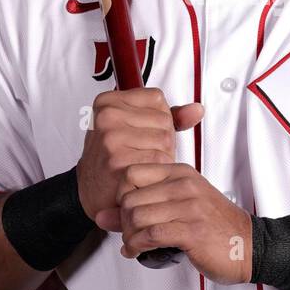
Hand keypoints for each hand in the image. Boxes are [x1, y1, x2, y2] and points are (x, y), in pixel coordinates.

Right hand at [74, 88, 204, 220]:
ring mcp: (111, 138)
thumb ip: (168, 115)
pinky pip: (159, 159)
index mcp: (108, 101)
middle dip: (161, 140)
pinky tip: (141, 174)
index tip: (139, 132)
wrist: (92, 191)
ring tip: (140, 163)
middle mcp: (107, 116)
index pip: (156, 98)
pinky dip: (157, 170)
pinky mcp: (119, 161)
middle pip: (163, 121)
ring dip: (161, 156)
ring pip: (164, 140)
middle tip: (139, 152)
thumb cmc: (116, 156)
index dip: (157, 119)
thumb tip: (197, 110)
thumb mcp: (136, 127)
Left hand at [94, 163, 253, 284]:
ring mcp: (189, 207)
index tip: (124, 211)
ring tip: (133, 243)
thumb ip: (141, 207)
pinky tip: (136, 251)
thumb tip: (102, 214)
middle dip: (122, 221)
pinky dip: (137, 246)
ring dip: (128, 236)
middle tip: (128, 234)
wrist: (248, 246)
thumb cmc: (215, 226)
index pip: (131, 173)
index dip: (120, 195)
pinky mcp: (191, 231)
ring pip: (137, 217)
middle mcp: (184, 186)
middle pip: (130, 197)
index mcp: (181, 173)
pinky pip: (151, 235)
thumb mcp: (178, 207)